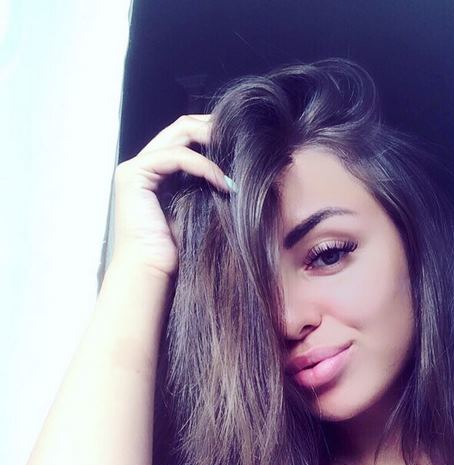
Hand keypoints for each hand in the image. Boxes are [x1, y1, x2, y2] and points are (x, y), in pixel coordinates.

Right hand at [111, 114, 231, 278]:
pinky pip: (176, 156)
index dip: (215, 135)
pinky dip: (203, 165)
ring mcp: (135, 168)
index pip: (186, 137)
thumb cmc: (178, 253)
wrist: (154, 274)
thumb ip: (209, 187)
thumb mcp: (200, 210)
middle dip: (215, 128)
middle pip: (182, 127)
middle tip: (243, 139)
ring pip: (179, 133)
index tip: (244, 146)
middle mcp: (144, 166)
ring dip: (212, 141)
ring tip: (238, 157)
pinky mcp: (134, 176)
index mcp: (158, 174)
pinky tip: (224, 183)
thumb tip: (240, 174)